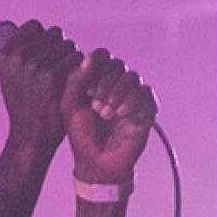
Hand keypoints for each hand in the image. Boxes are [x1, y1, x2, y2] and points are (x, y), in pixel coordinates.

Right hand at [0, 20, 83, 149]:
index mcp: (6, 54)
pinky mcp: (56, 75)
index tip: (46, 51)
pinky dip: (80, 70)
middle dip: (59, 48)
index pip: (34, 26)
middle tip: (57, 69)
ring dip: (71, 59)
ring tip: (63, 79)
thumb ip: (18, 54)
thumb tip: (35, 30)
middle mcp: (20, 57)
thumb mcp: (9, 77)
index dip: (44, 37)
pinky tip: (73, 84)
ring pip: (68, 46)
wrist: (31, 134)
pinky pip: (78, 59)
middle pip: (54, 34)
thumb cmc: (23, 105)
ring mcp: (38, 65)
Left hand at [60, 49, 157, 182]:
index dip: (94, 67)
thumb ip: (76, 80)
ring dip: (117, 93)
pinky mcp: (146, 109)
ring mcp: (131, 96)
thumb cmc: (80, 134)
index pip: (101, 57)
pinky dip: (132, 101)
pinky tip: (120, 115)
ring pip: (132, 76)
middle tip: (94, 105)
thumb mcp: (70, 105)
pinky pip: (146, 93)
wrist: (96, 161)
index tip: (85, 88)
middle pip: (117, 64)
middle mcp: (115, 85)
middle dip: (104, 83)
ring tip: (104, 113)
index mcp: (95, 80)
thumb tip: (88, 55)